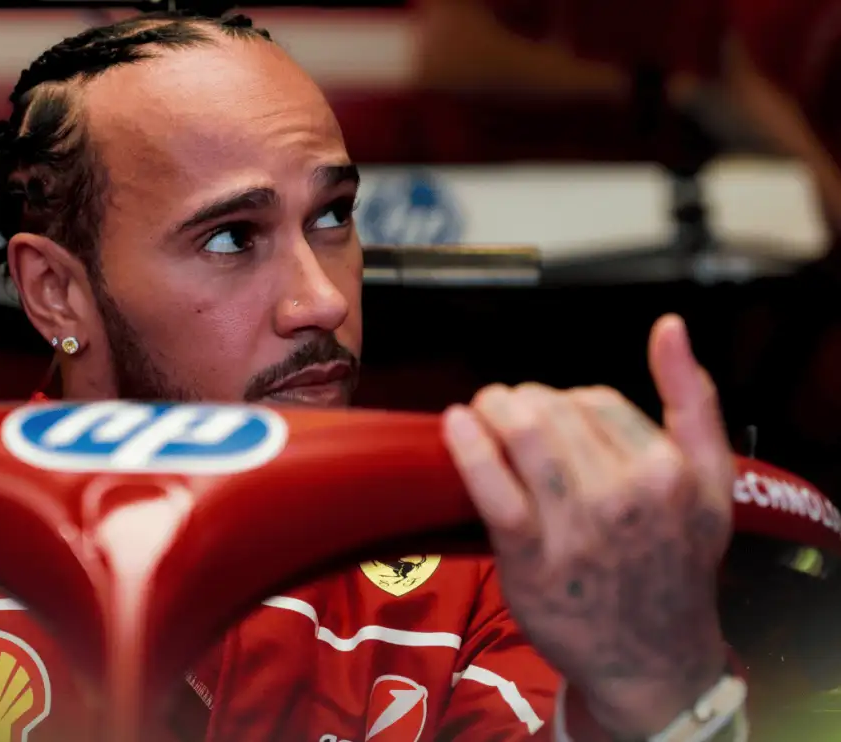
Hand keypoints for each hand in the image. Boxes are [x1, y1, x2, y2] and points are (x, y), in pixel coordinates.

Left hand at [441, 315, 733, 736]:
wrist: (653, 657)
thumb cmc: (675, 562)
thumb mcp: (712, 483)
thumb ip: (696, 400)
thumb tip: (669, 326)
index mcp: (669, 468)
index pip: (595, 400)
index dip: (565, 401)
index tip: (551, 418)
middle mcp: (627, 492)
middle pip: (553, 409)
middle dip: (521, 401)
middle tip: (506, 413)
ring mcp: (578, 524)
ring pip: (523, 434)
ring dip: (491, 409)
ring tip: (480, 412)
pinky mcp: (532, 554)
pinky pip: (493, 486)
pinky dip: (469, 447)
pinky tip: (455, 425)